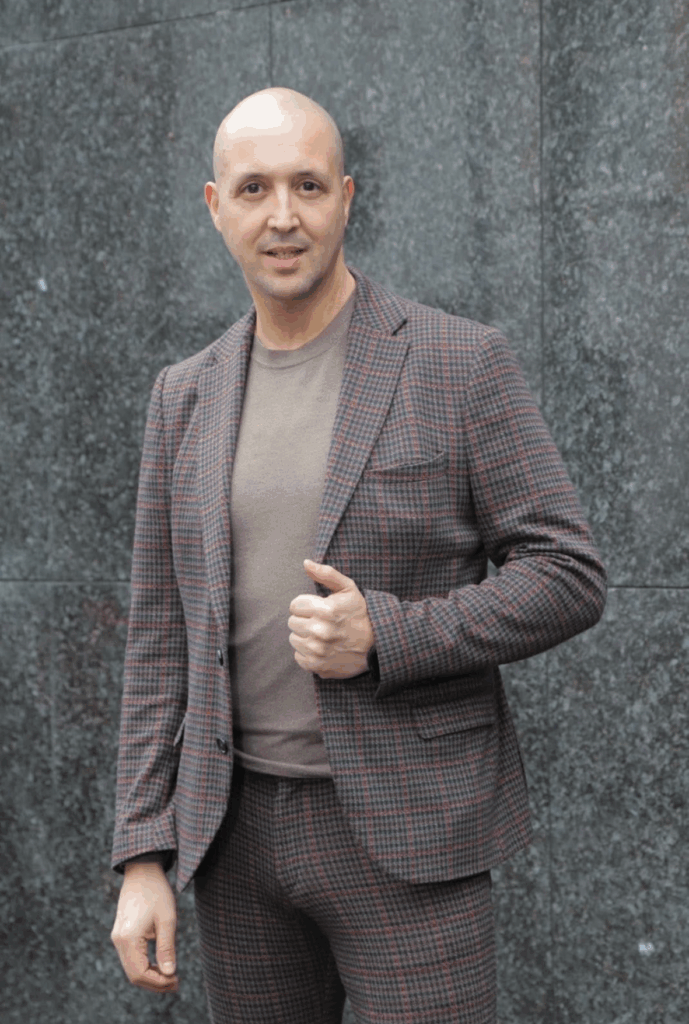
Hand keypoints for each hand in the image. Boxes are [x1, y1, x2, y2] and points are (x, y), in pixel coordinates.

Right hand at [111, 861, 178, 992]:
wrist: (142, 870)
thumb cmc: (157, 891)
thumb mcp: (167, 919)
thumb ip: (167, 948)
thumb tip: (169, 973)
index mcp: (128, 938)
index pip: (140, 973)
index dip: (158, 982)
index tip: (176, 980)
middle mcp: (118, 941)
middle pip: (134, 975)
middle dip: (155, 983)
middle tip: (176, 983)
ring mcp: (117, 938)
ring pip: (131, 969)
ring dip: (150, 976)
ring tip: (170, 976)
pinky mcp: (121, 934)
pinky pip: (130, 959)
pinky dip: (144, 967)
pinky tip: (160, 965)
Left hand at [288, 560, 374, 678]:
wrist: (376, 645)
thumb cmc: (360, 614)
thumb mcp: (348, 589)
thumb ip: (326, 574)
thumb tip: (305, 563)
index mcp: (325, 610)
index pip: (295, 605)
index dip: (306, 605)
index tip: (318, 609)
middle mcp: (320, 631)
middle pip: (292, 622)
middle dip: (305, 620)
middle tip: (322, 622)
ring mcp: (318, 650)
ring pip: (294, 639)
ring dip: (305, 636)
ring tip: (322, 635)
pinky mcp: (317, 665)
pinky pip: (298, 656)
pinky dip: (307, 653)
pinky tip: (322, 648)